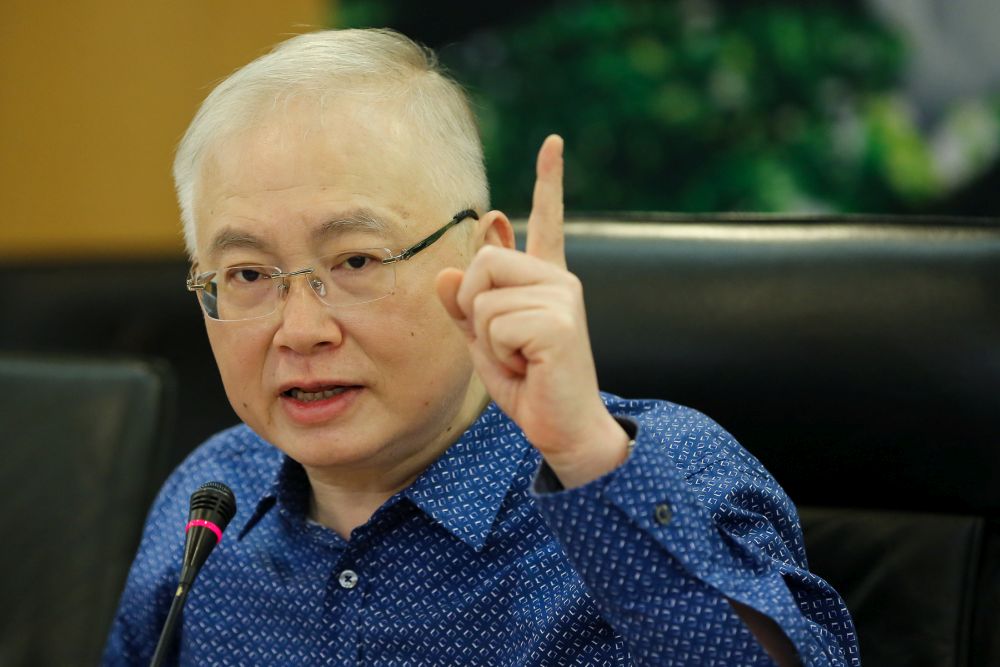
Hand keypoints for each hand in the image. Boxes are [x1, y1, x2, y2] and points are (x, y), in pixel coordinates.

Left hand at [436, 135, 629, 487]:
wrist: (563, 428)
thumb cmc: (528, 384)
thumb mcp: (485, 342)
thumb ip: (466, 306)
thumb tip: (450, 270)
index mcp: (545, 281)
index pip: (547, 222)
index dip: (548, 182)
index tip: (553, 142)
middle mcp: (559, 280)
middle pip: (483, 261)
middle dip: (475, 308)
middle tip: (505, 344)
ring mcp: (563, 298)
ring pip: (484, 297)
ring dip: (487, 338)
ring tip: (520, 359)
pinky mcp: (559, 322)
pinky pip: (495, 324)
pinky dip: (499, 354)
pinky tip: (529, 366)